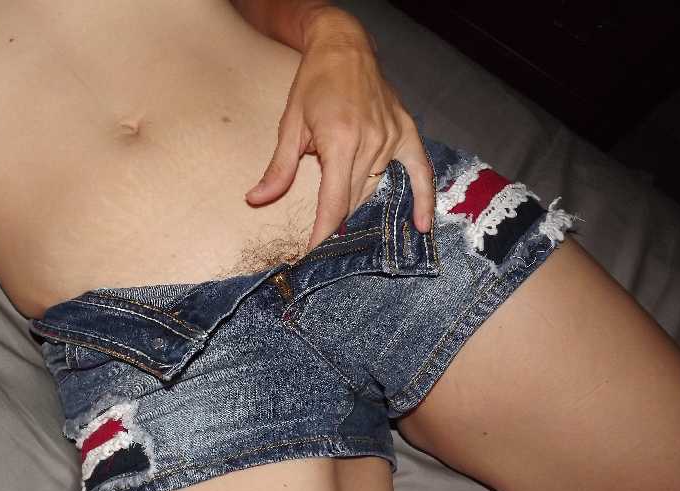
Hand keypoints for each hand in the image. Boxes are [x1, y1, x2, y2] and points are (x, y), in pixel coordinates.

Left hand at [244, 9, 434, 250]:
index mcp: (340, 140)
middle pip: (353, 200)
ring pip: (373, 188)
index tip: (312, 254)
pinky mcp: (405, 132)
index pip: (334, 202)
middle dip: (335, 223)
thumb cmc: (313, 83)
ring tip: (347, 228)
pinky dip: (422, 198)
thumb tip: (256, 199)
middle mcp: (370, 141)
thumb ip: (279, 168)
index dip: (323, 233)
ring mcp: (391, 137)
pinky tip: (421, 224)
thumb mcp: (290, 125)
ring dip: (357, 205)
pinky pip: (420, 170)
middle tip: (321, 245)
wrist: (344, 46)